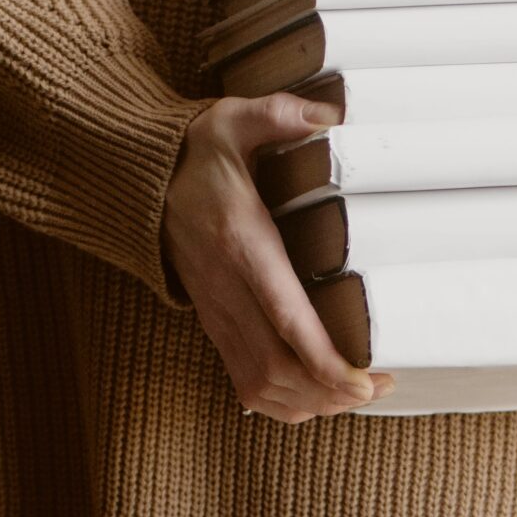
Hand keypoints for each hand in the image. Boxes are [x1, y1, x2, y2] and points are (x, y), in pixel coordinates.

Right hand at [161, 92, 397, 422]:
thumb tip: (331, 116)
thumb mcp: (232, 119)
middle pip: (278, 369)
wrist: (136, 180)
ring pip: (261, 386)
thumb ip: (278, 114)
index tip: (365, 379)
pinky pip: (245, 384)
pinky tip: (315, 395)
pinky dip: (283, 402)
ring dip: (311, 401)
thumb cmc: (193, 152)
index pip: (284, 318)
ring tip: (357, 391)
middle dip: (331, 391)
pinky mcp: (213, 323)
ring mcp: (217, 313)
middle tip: (380, 383)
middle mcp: (227, 290)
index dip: (325, 360)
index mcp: (241, 245)